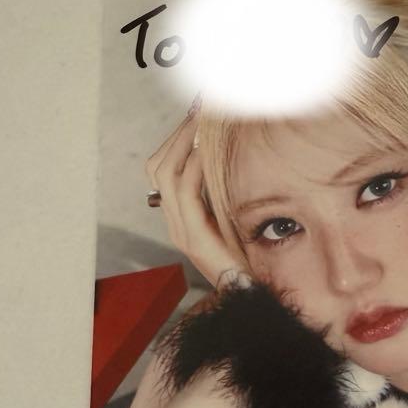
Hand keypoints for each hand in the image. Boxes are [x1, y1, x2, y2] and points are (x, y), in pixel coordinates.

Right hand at [145, 98, 250, 289]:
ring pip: (166, 174)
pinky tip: (206, 152)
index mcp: (181, 216)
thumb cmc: (249, 259)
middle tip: (199, 110)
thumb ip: (225, 195)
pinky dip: (194, 167)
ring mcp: (180, 231)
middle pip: (158, 166)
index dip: (177, 139)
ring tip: (203, 122)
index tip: (198, 114)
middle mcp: (174, 222)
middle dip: (177, 133)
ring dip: (184, 142)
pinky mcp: (193, 238)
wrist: (250, 297)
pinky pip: (185, 193)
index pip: (164, 168)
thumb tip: (228, 159)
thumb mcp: (235, 218)